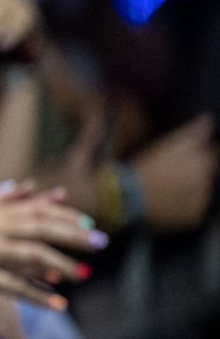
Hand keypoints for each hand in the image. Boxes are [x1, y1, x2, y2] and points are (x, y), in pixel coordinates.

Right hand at [0, 182, 105, 307]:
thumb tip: (18, 186)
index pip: (35, 210)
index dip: (64, 216)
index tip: (87, 222)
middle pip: (41, 229)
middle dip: (74, 236)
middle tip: (101, 243)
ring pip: (32, 256)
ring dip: (62, 265)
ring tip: (84, 274)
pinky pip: (14, 286)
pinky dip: (38, 296)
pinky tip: (59, 305)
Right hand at [132, 114, 218, 230]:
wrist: (128, 197)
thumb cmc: (145, 168)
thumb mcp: (167, 146)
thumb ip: (192, 134)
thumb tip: (208, 120)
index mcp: (201, 164)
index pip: (211, 154)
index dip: (199, 151)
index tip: (182, 154)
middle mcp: (205, 183)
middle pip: (207, 173)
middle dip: (196, 171)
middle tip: (171, 171)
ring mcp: (200, 202)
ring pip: (202, 191)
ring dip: (192, 187)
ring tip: (169, 186)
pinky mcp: (192, 218)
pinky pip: (195, 208)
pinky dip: (186, 204)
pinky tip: (169, 199)